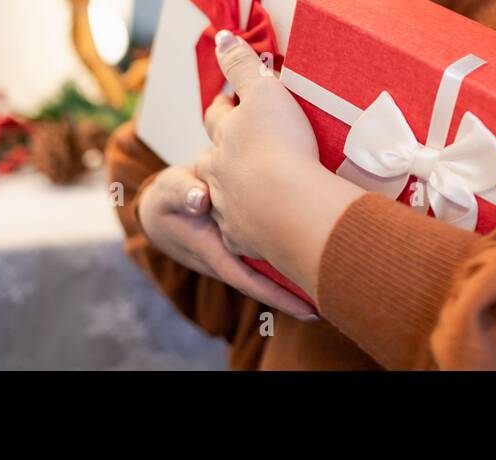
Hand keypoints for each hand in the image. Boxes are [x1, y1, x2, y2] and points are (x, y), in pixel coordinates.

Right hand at [137, 164, 317, 318]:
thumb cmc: (169, 198)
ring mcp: (236, 253)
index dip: (277, 294)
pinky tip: (315, 252)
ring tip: (332, 281)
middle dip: (297, 294)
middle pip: (266, 282)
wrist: (161, 210)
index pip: (249, 280)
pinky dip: (290, 257)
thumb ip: (183, 191)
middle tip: (333, 294)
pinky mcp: (243, 244)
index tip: (306, 306)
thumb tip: (200, 199)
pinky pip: (269, 256)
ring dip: (297, 278)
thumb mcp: (170, 189)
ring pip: (270, 270)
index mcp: (213, 250)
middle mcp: (229, 258)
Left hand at [195, 29, 324, 260]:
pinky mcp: (243, 240)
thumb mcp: (263, 91)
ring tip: (250, 192)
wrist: (289, 207)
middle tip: (237, 152)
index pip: (216, 118)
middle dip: (220, 155)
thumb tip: (221, 36)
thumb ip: (241, 64)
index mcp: (223, 138)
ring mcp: (228, 209)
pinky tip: (259, 228)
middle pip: (211, 161)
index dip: (222, 108)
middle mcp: (217, 174)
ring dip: (231, 193)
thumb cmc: (279, 144)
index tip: (227, 103)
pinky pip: (241, 233)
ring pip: (220, 198)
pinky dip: (248, 227)